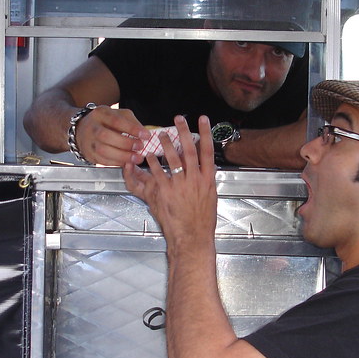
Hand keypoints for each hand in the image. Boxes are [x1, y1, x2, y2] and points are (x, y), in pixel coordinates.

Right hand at [75, 105, 145, 165]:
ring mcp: (89, 142)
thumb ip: (131, 122)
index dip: (132, 129)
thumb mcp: (118, 114)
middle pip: (106, 136)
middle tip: (140, 147)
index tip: (146, 135)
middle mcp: (92, 127)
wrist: (82, 129)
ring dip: (122, 156)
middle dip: (126, 143)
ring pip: (103, 151)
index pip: (116, 120)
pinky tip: (127, 162)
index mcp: (100, 114)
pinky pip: (103, 161)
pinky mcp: (89, 154)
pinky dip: (117, 163)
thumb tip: (144, 133)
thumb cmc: (105, 121)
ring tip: (136, 158)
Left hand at [122, 115, 216, 250]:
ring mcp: (179, 186)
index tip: (203, 120)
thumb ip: (206, 180)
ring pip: (172, 159)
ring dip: (165, 144)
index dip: (206, 133)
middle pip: (189, 150)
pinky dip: (151, 163)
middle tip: (178, 119)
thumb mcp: (210, 198)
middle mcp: (194, 180)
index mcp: (207, 180)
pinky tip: (148, 156)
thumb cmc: (201, 222)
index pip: (208, 151)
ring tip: (159, 135)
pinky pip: (156, 173)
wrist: (193, 238)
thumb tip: (207, 166)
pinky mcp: (164, 193)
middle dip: (183, 132)